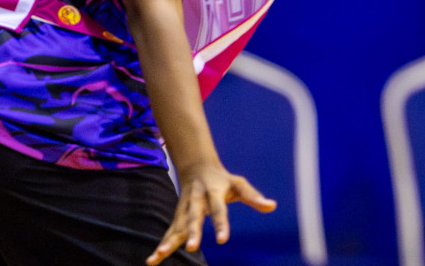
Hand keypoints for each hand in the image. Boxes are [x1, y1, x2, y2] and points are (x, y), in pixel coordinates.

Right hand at [147, 159, 275, 264]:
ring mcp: (184, 209)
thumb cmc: (223, 180)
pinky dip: (161, 245)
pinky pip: (169, 233)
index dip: (220, 224)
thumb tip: (272, 206)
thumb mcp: (239, 184)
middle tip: (192, 248)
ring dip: (168, 241)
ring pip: (176, 226)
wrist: (197, 168)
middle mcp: (196, 201)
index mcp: (213, 192)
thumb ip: (254, 197)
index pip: (218, 210)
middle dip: (193, 233)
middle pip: (193, 218)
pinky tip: (152, 261)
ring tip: (159, 256)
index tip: (222, 240)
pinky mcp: (177, 218)